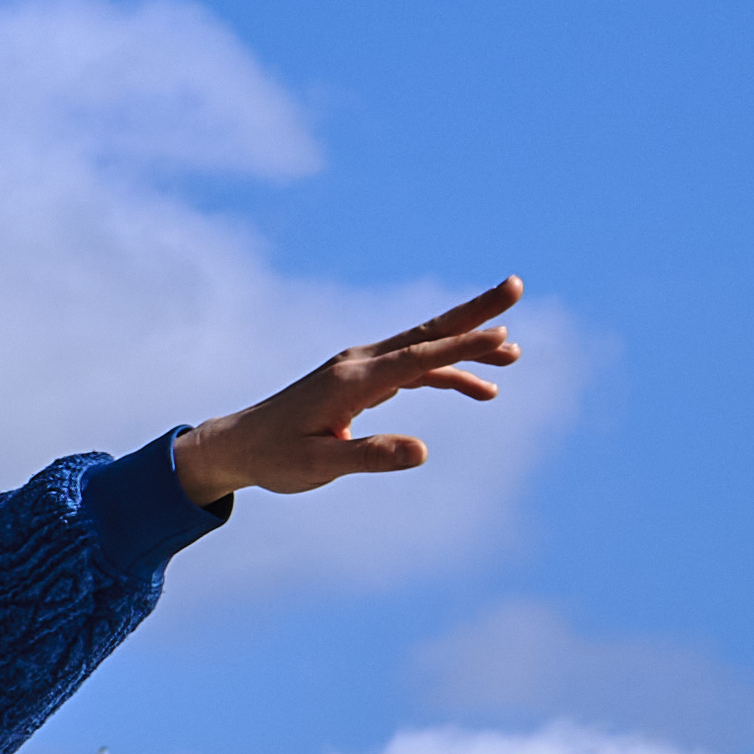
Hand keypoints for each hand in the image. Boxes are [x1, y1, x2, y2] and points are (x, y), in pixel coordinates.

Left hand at [178, 278, 525, 503]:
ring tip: (514, 353)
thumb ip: (368, 456)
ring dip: (467, 347)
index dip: (462, 345)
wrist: (237, 445)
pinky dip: (447, 374)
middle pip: (426, 332)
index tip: (502, 333)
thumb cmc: (274, 457)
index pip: (417, 358)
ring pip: (424, 348)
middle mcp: (358, 363)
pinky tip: (481, 390)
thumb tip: (420, 452)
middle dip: (474, 313)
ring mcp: (360, 368)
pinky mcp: (361, 380)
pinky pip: (413, 370)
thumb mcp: (318, 465)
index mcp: (351, 381)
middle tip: (517, 287)